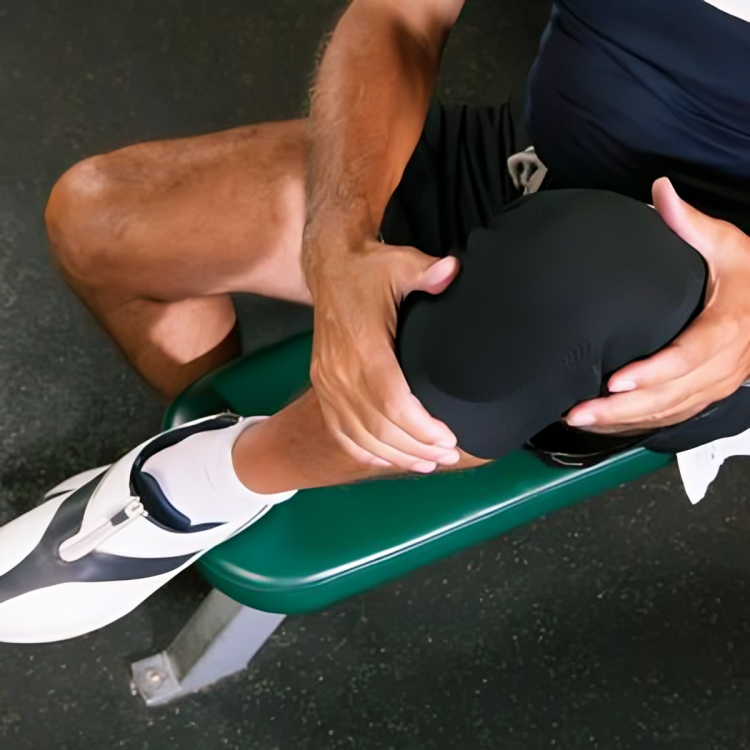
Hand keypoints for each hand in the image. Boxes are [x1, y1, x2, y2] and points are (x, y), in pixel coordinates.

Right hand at [306, 236, 460, 472]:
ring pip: (360, 435)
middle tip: (448, 456)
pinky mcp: (322, 386)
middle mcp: (339, 370)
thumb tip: (452, 271)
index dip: (420, 428)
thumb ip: (426, 272)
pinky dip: (364, 451)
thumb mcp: (399, 263)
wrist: (330, 268)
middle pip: (379, 426)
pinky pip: (340, 430)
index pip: (391, 402)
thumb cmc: (369, 270)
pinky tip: (387, 460)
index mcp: (362, 345)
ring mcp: (327, 381)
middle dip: (416, 448)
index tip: (448, 439)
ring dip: (395, 456)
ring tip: (427, 464)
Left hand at [566, 177, 749, 434]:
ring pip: (669, 412)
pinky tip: (605, 425)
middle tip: (580, 410)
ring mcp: (716, 385)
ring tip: (580, 419)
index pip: (688, 357)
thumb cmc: (749, 277)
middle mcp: (724, 364)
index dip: (652, 373)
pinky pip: (672, 417)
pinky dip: (637, 424)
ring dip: (623, 421)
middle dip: (622, 408)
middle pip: (670, 395)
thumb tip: (662, 191)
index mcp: (728, 327)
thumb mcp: (728, 245)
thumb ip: (690, 223)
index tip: (615, 380)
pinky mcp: (706, 395)